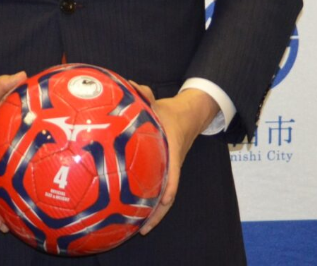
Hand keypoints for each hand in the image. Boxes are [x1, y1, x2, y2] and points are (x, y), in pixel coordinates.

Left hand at [131, 85, 218, 236]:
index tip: (164, 200)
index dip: (169, 185)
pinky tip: (130, 214)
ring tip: (138, 230)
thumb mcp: (156, 102)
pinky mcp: (160, 171)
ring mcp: (167, 170)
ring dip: (153, 213)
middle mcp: (170, 164)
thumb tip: (129, 86)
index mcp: (171, 148)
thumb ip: (144, 94)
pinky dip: (147, 203)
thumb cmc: (167, 112)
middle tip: (144, 229)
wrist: (186, 117)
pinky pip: (154, 190)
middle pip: (167, 192)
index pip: (172, 169)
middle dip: (157, 212)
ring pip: (162, 196)